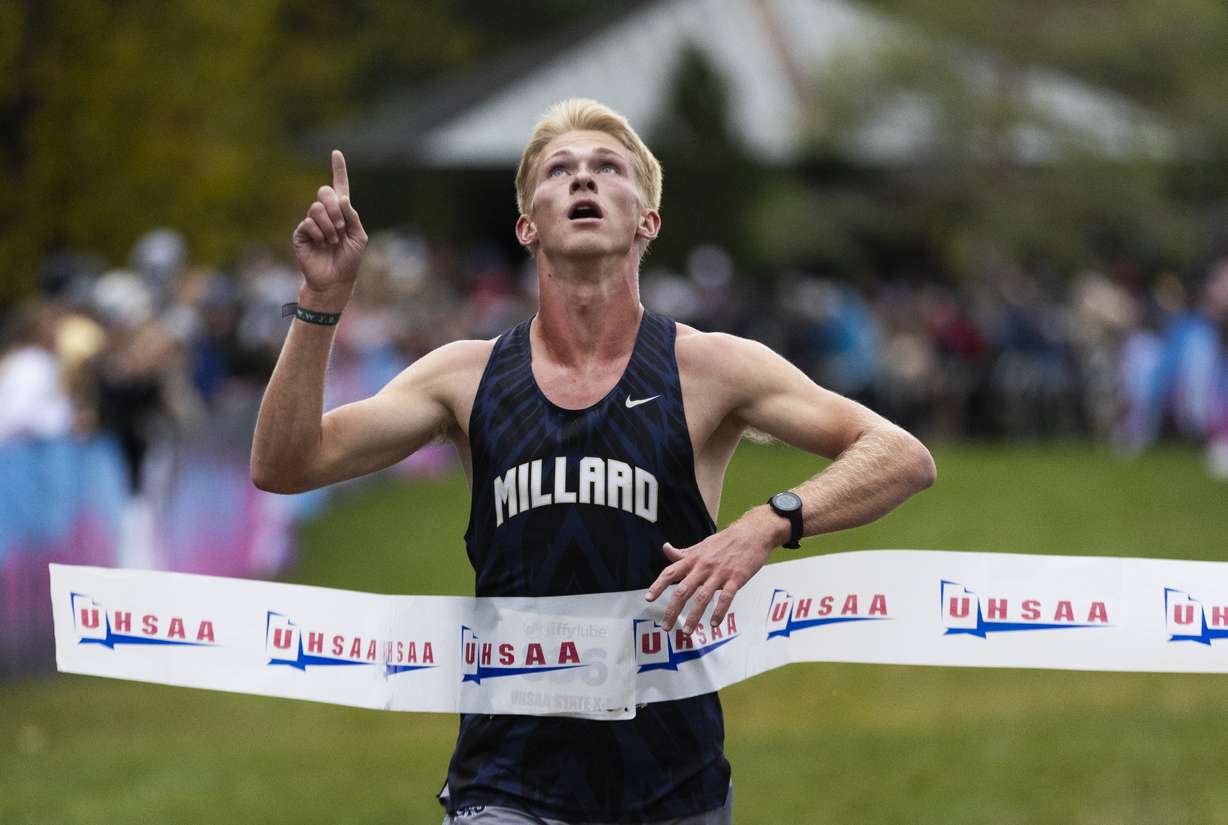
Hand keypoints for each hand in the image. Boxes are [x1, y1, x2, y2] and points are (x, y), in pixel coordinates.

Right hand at [292, 150, 367, 302]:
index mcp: (342, 212)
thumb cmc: (349, 259)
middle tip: (341, 227)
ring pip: (316, 208)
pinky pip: (309, 223)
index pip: (339, 186)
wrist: (335, 279)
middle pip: (324, 192)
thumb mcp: (359, 236)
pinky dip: (320, 234)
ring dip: (330, 226)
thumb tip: (342, 197)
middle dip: (335, 209)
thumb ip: (353, 216)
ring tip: (332, 240)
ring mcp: (312, 222)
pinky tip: (322, 245)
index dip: (338, 169)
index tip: (336, 153)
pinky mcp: (301, 232)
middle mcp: (325, 214)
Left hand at [644, 508, 783, 633]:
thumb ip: (683, 553)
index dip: (658, 585)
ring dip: (694, 616)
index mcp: (693, 559)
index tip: (648, 598)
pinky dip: (719, 612)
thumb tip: (665, 548)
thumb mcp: (701, 546)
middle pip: (683, 590)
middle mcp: (703, 566)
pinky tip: (714, 624)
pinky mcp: (736, 578)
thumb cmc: (724, 542)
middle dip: (673, 610)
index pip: (670, 572)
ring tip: (688, 631)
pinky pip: (726, 597)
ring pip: (703, 597)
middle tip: (666, 626)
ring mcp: (719, 573)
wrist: (751, 533)